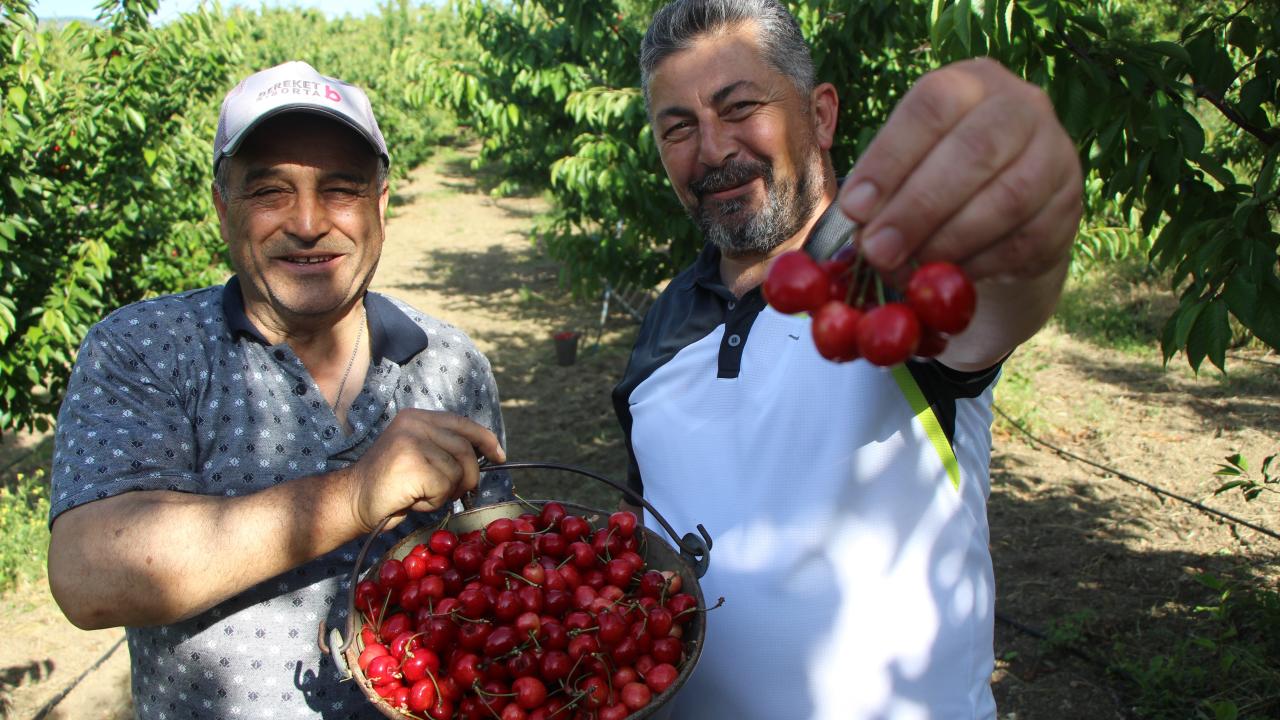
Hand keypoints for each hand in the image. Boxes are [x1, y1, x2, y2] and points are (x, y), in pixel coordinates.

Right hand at [344, 409, 505, 531]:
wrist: (352, 501)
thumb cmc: (390, 486)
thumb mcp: (418, 456)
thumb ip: (444, 449)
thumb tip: (483, 457)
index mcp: (417, 417)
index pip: (462, 423)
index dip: (485, 440)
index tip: (499, 456)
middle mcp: (414, 423)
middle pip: (465, 450)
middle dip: (468, 477)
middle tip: (454, 493)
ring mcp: (411, 441)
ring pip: (457, 471)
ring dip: (446, 492)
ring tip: (422, 495)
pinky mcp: (411, 462)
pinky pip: (444, 486)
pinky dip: (434, 501)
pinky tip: (413, 500)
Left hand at [838, 58, 1081, 283]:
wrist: (1009, 207)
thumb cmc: (939, 175)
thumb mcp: (909, 165)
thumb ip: (885, 187)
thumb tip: (860, 222)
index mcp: (971, 83)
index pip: (932, 106)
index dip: (890, 158)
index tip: (855, 208)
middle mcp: (1021, 106)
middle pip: (974, 151)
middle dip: (918, 208)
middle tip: (878, 251)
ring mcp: (1055, 153)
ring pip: (1008, 198)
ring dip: (950, 241)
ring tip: (908, 270)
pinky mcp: (1070, 204)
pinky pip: (1027, 239)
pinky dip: (981, 263)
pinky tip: (948, 277)